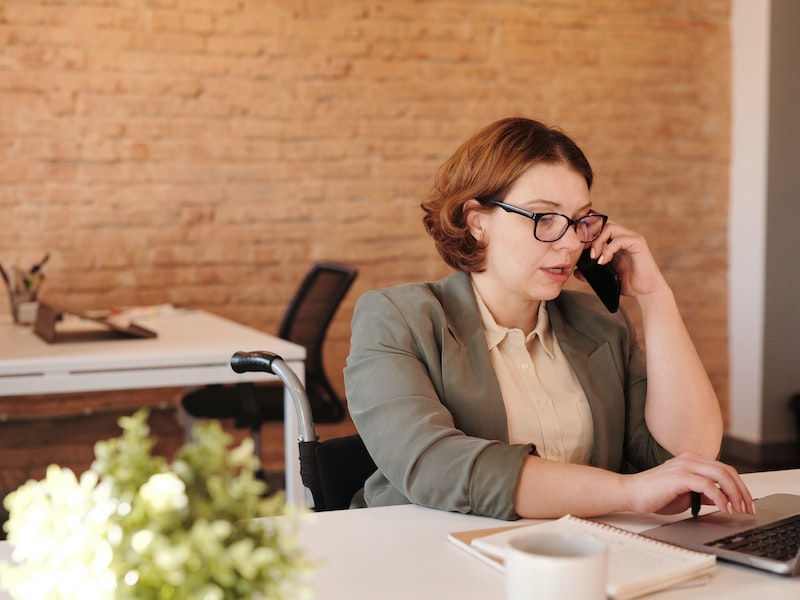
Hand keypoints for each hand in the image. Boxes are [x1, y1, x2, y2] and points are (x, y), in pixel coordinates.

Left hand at [584, 220, 666, 298]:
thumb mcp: (605, 276)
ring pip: (610, 227)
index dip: (587, 233)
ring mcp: (632, 238)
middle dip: (590, 235)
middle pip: (603, 223)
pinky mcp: (638, 244)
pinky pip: (619, 240)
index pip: (600, 227)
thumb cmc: (628, 282)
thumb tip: (576, 271)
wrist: (646, 291)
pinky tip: (603, 261)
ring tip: (594, 257)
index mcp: (616, 240)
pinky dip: (608, 250)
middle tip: (584, 251)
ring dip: (597, 241)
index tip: (578, 247)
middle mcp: (624, 236)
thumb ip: (591, 272)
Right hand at [623, 453, 754, 515]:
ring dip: (735, 494)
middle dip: (742, 490)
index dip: (739, 486)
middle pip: (727, 470)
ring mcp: (684, 466)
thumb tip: (721, 500)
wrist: (631, 493)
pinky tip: (724, 508)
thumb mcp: (685, 495)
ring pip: (721, 475)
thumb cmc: (653, 494)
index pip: (724, 469)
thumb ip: (703, 494)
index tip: (746, 503)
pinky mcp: (680, 477)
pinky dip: (720, 497)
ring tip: (739, 509)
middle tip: (748, 508)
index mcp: (691, 461)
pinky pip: (708, 485)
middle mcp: (690, 460)